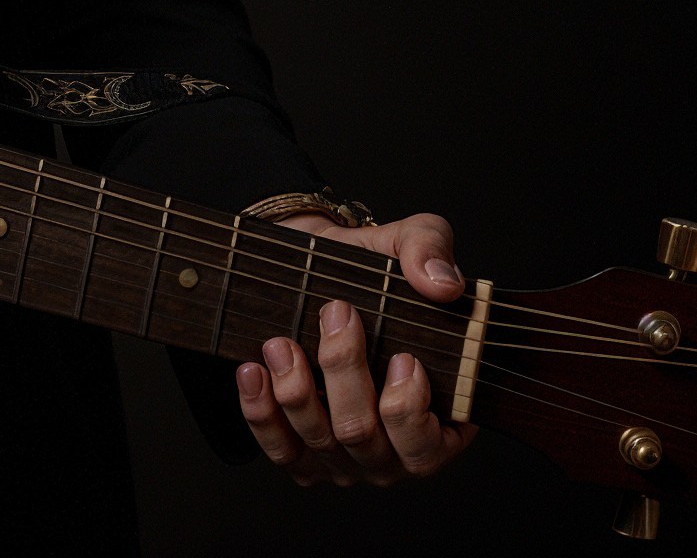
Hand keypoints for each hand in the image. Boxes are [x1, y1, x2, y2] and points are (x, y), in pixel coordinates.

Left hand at [235, 212, 476, 486]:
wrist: (309, 267)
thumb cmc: (367, 268)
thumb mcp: (402, 241)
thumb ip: (429, 248)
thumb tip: (442, 282)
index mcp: (437, 417)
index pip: (427, 448)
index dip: (410, 412)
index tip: (400, 357)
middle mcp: (391, 448)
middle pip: (367, 440)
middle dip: (346, 377)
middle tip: (336, 315)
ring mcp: (344, 456)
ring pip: (322, 443)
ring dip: (298, 392)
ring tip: (281, 342)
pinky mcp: (298, 450)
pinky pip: (280, 449)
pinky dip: (261, 414)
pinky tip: (254, 371)